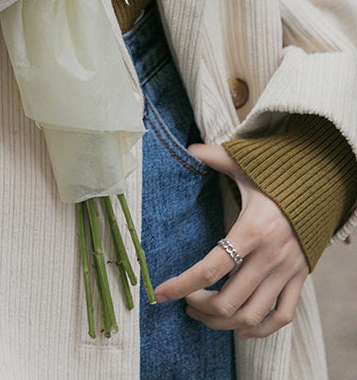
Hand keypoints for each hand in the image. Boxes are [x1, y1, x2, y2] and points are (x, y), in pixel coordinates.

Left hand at [152, 143, 309, 339]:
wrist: (318, 189)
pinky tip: (239, 329)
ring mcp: (286, 272)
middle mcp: (270, 256)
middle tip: (184, 300)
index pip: (211, 268)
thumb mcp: (245, 165)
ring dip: (221, 322)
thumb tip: (188, 148)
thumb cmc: (273, 179)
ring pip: (251, 314)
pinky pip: (282, 316)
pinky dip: (260, 330)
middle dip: (200, 306)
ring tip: (202, 313)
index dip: (183, 284)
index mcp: (251, 230)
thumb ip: (214, 156)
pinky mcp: (299, 280)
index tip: (161, 292)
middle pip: (229, 300)